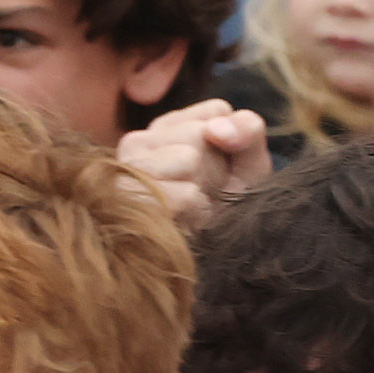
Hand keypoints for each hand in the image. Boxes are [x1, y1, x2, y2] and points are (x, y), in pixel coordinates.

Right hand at [116, 98, 271, 227]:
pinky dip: (193, 214)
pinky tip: (184, 225)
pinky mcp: (124, 204)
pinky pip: (179, 194)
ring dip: (201, 193)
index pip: (215, 112)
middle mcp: (137, 143)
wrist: (211, 260)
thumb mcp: (249, 165)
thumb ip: (247, 130)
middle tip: (205, 195)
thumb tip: (217, 130)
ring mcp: (124, 172)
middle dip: (213, 170)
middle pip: (198, 134)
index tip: (222, 170)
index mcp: (167, 127)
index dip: (230, 144)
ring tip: (192, 211)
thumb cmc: (226, 210)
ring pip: (187, 159)